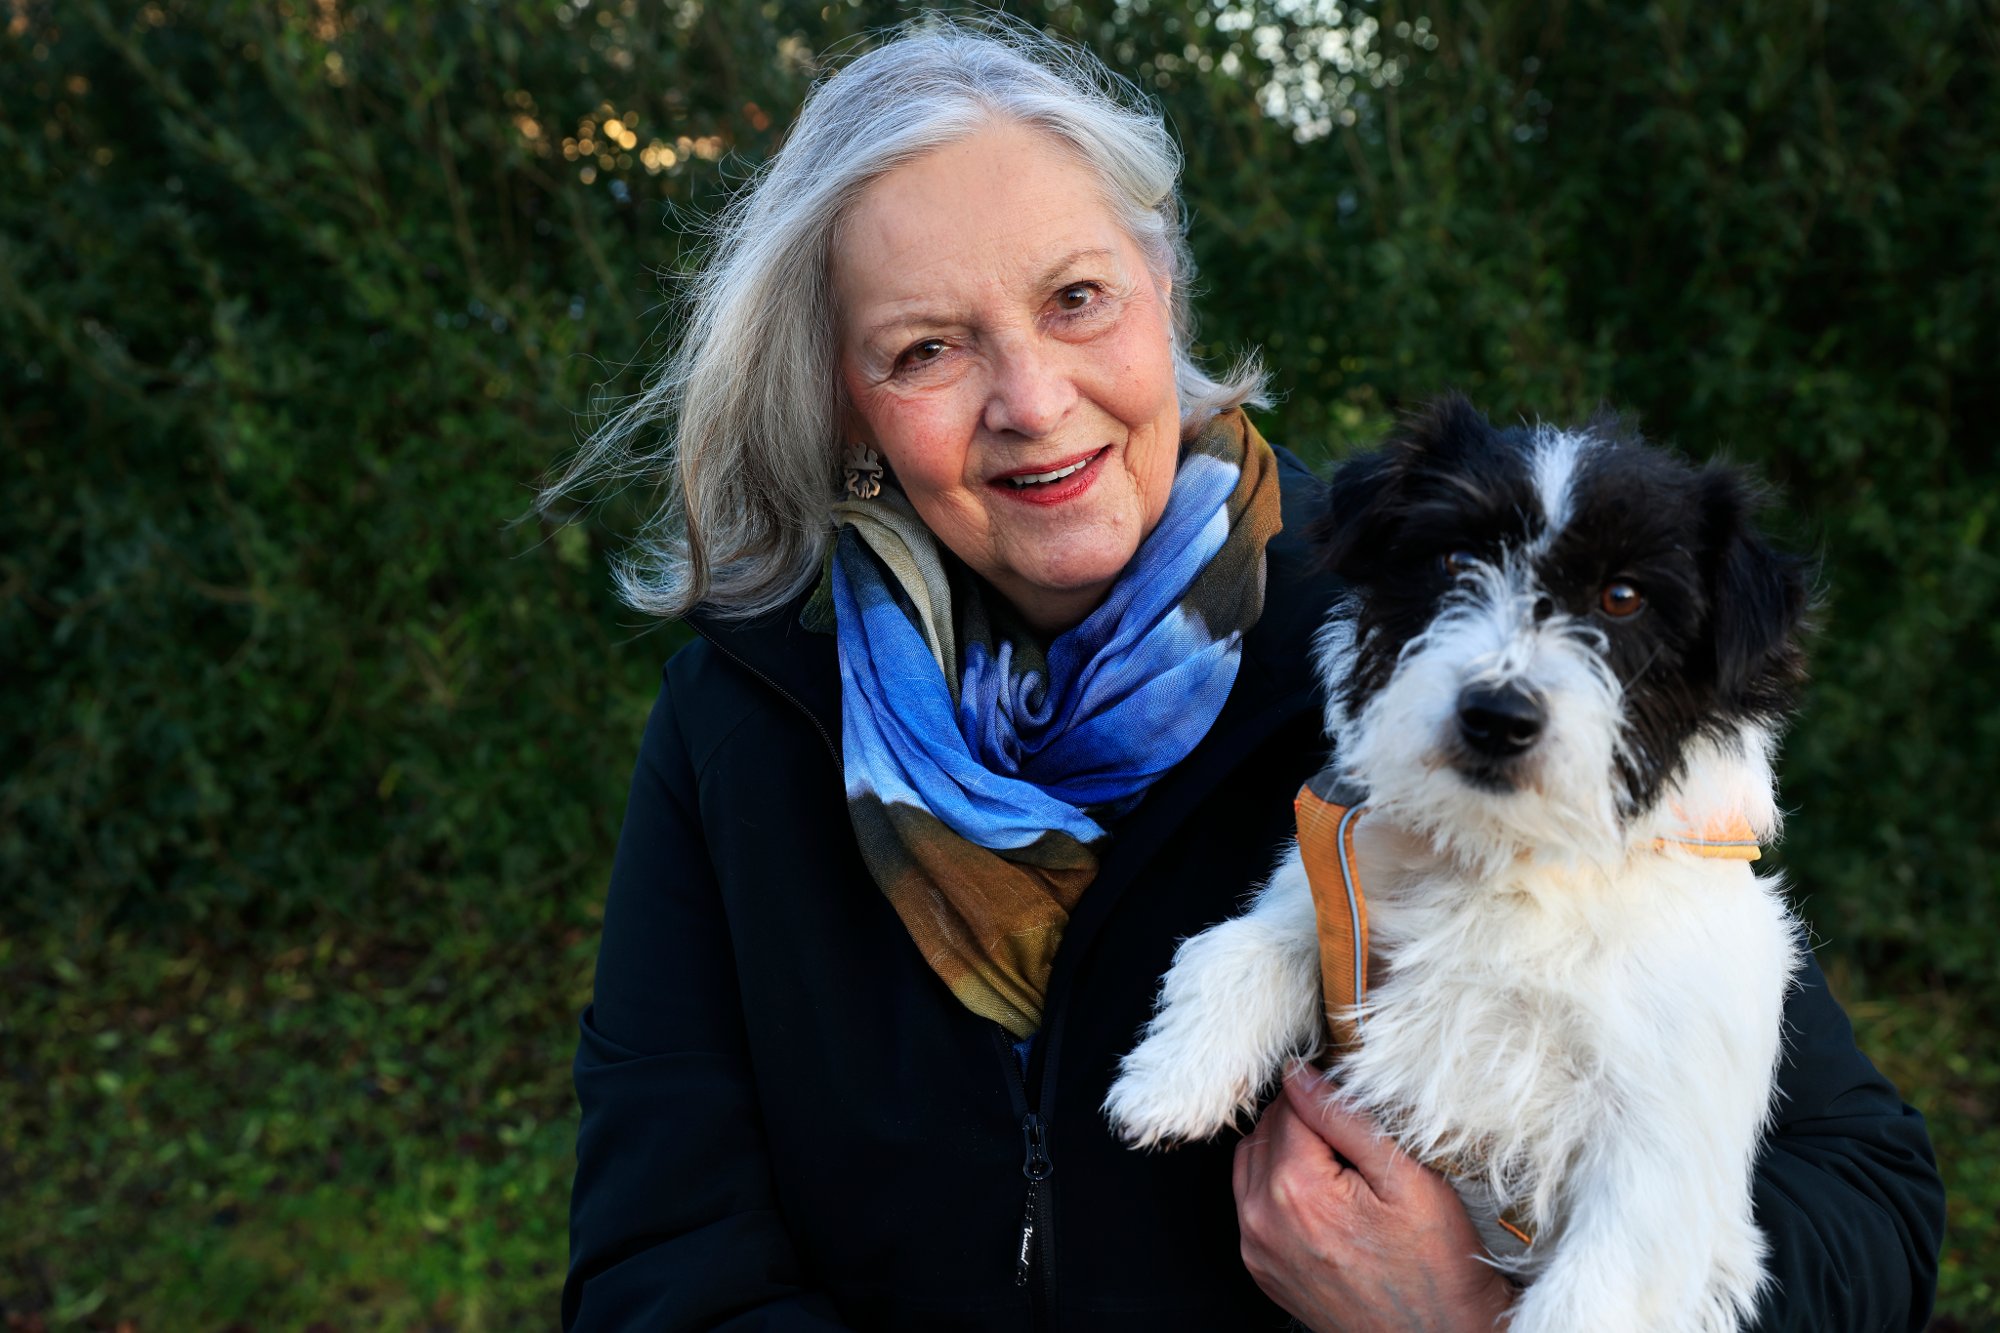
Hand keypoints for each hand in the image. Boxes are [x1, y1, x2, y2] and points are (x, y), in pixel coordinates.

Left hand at [1232, 1063, 1515, 1332]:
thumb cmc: (1435, 1268)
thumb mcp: (1406, 1180)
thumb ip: (1345, 1118)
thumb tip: (1302, 1074)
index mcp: (1295, 1190)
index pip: (1288, 1104)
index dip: (1322, 1091)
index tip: (1352, 1097)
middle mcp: (1263, 1220)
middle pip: (1265, 1130)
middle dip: (1302, 1119)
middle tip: (1351, 1134)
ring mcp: (1257, 1248)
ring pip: (1251, 1163)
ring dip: (1284, 1147)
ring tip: (1338, 1162)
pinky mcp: (1261, 1268)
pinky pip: (1251, 1203)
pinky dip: (1277, 1185)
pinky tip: (1322, 1195)